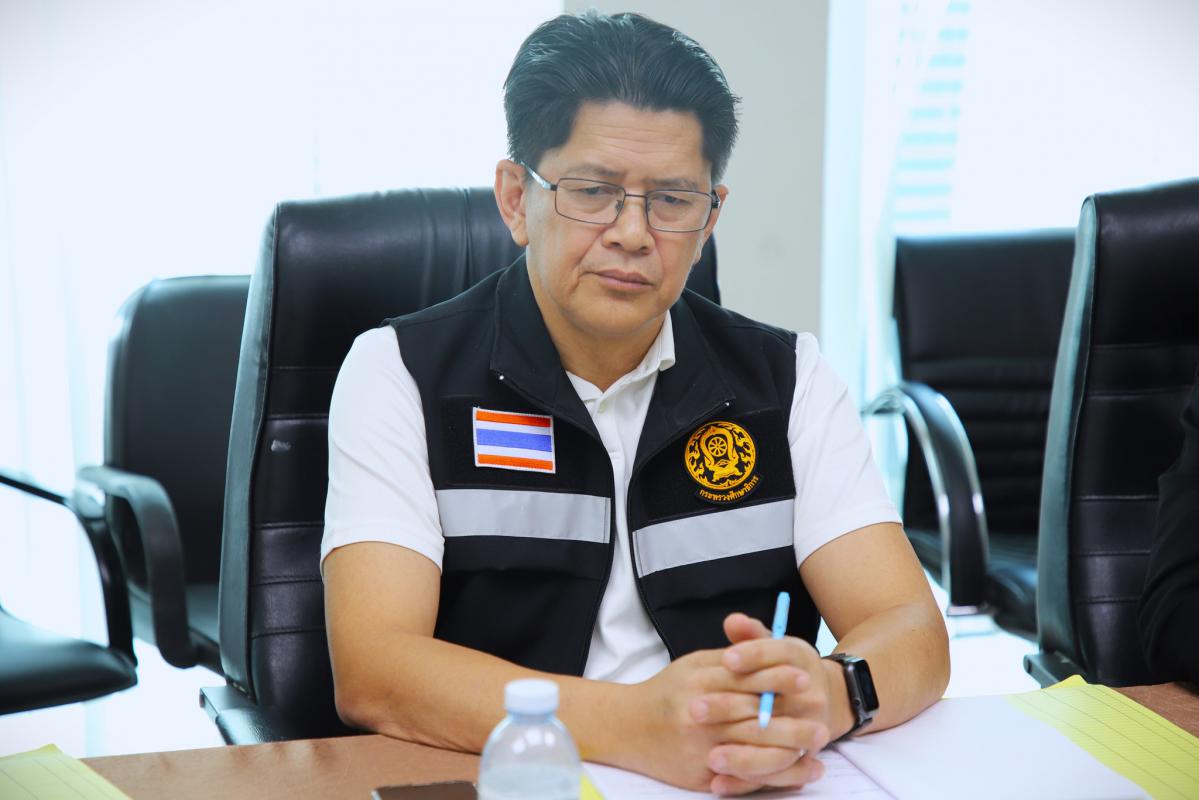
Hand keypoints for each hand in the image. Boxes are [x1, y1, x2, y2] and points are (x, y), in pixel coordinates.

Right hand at [622, 618, 827, 794]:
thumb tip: (769, 648)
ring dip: (789, 746)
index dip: (777, 677)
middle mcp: (698, 714)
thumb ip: (729, 659)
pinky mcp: (699, 773)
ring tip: (816, 743)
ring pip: (751, 748)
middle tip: (821, 714)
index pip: (745, 677)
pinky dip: (773, 775)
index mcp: (698, 680)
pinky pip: (742, 776)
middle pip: (752, 715)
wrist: (626, 727)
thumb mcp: (693, 665)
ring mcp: (699, 746)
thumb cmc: (667, 692)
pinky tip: (798, 771)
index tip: (805, 677)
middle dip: (791, 715)